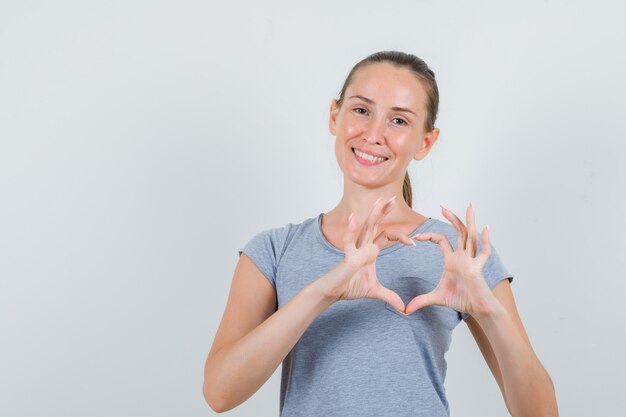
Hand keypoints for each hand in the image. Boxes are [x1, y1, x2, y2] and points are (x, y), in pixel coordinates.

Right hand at [321, 196, 415, 312]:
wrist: (333, 292)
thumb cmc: (350, 287)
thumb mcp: (375, 291)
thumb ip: (390, 296)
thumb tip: (403, 308)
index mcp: (370, 251)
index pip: (386, 236)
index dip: (400, 237)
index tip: (413, 243)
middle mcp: (363, 246)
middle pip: (375, 225)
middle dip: (384, 211)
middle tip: (394, 198)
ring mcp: (355, 249)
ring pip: (365, 228)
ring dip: (372, 214)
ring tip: (378, 201)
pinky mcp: (347, 256)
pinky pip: (349, 241)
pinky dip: (352, 229)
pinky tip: (354, 217)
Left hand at [404, 202, 500, 318]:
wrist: (478, 309)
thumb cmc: (461, 300)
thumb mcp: (436, 298)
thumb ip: (421, 301)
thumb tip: (405, 310)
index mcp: (452, 259)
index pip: (441, 240)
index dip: (429, 235)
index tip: (416, 237)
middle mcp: (463, 256)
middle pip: (458, 231)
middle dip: (452, 217)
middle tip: (442, 205)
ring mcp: (471, 261)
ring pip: (471, 236)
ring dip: (470, 221)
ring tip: (470, 206)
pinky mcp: (477, 269)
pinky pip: (483, 253)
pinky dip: (485, 241)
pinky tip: (486, 228)